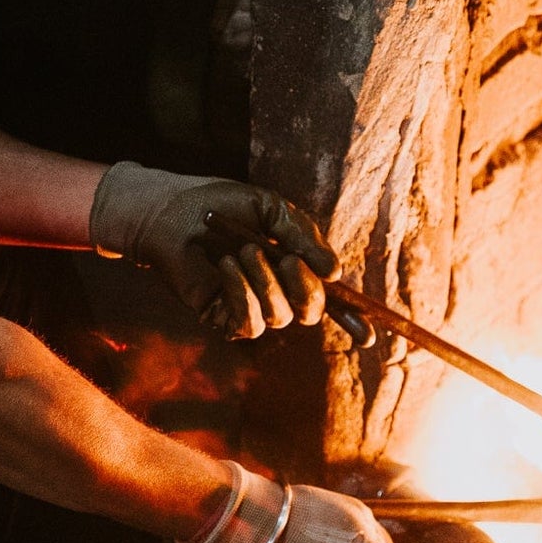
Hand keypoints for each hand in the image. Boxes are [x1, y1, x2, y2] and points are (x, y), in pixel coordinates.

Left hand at [88, 162, 336, 339]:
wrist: (170, 212)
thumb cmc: (220, 205)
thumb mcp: (271, 210)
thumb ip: (304, 237)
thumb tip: (336, 274)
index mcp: (295, 266)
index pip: (331, 300)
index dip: (353, 320)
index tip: (371, 337)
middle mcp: (278, 291)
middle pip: (312, 311)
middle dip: (305, 287)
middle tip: (287, 258)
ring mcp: (252, 307)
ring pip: (281, 315)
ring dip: (265, 280)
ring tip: (242, 249)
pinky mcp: (224, 318)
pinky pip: (249, 322)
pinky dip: (242, 291)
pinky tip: (225, 265)